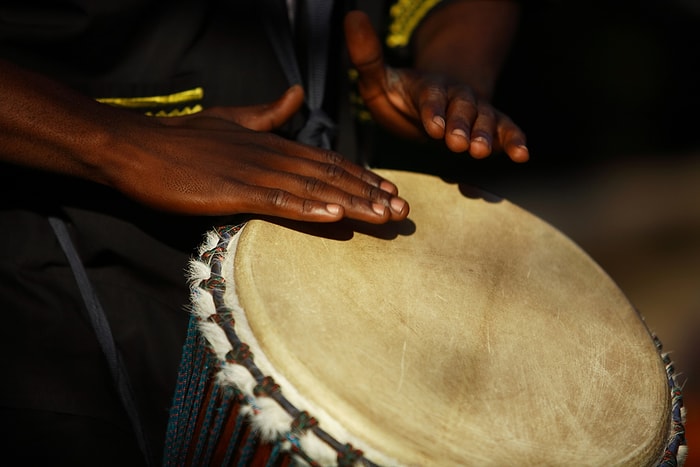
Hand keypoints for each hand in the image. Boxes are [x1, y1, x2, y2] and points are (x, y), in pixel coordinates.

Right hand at [104, 85, 408, 222]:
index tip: (389, 190)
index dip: (361, 176)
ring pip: (314, 189)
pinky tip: (335, 216)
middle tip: (402, 210)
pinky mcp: (233, 190)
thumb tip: (296, 95)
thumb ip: (268, 112)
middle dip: (370, 193)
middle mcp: (271, 155)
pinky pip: (278, 201)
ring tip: (384, 216)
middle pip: (331, 175)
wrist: (136, 146)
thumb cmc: (182, 139)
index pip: (327, 161)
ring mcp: (254, 172)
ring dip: (352, 204)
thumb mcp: (231, 120)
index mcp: (272, 143)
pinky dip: (309, 208)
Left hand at [344, 10, 527, 162]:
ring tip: (482, 151)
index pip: (431, 97)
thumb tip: (353, 17)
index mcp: (427, 87)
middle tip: (459, 144)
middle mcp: (455, 96)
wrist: (432, 102)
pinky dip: (514, 141)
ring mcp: (475, 110)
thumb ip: (367, 56)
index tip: (432, 126)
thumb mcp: (378, 77)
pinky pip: (505, 130)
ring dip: (485, 135)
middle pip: (461, 108)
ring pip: (484, 119)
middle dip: (461, 125)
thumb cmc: (402, 94)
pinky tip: (521, 154)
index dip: (433, 110)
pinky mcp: (491, 124)